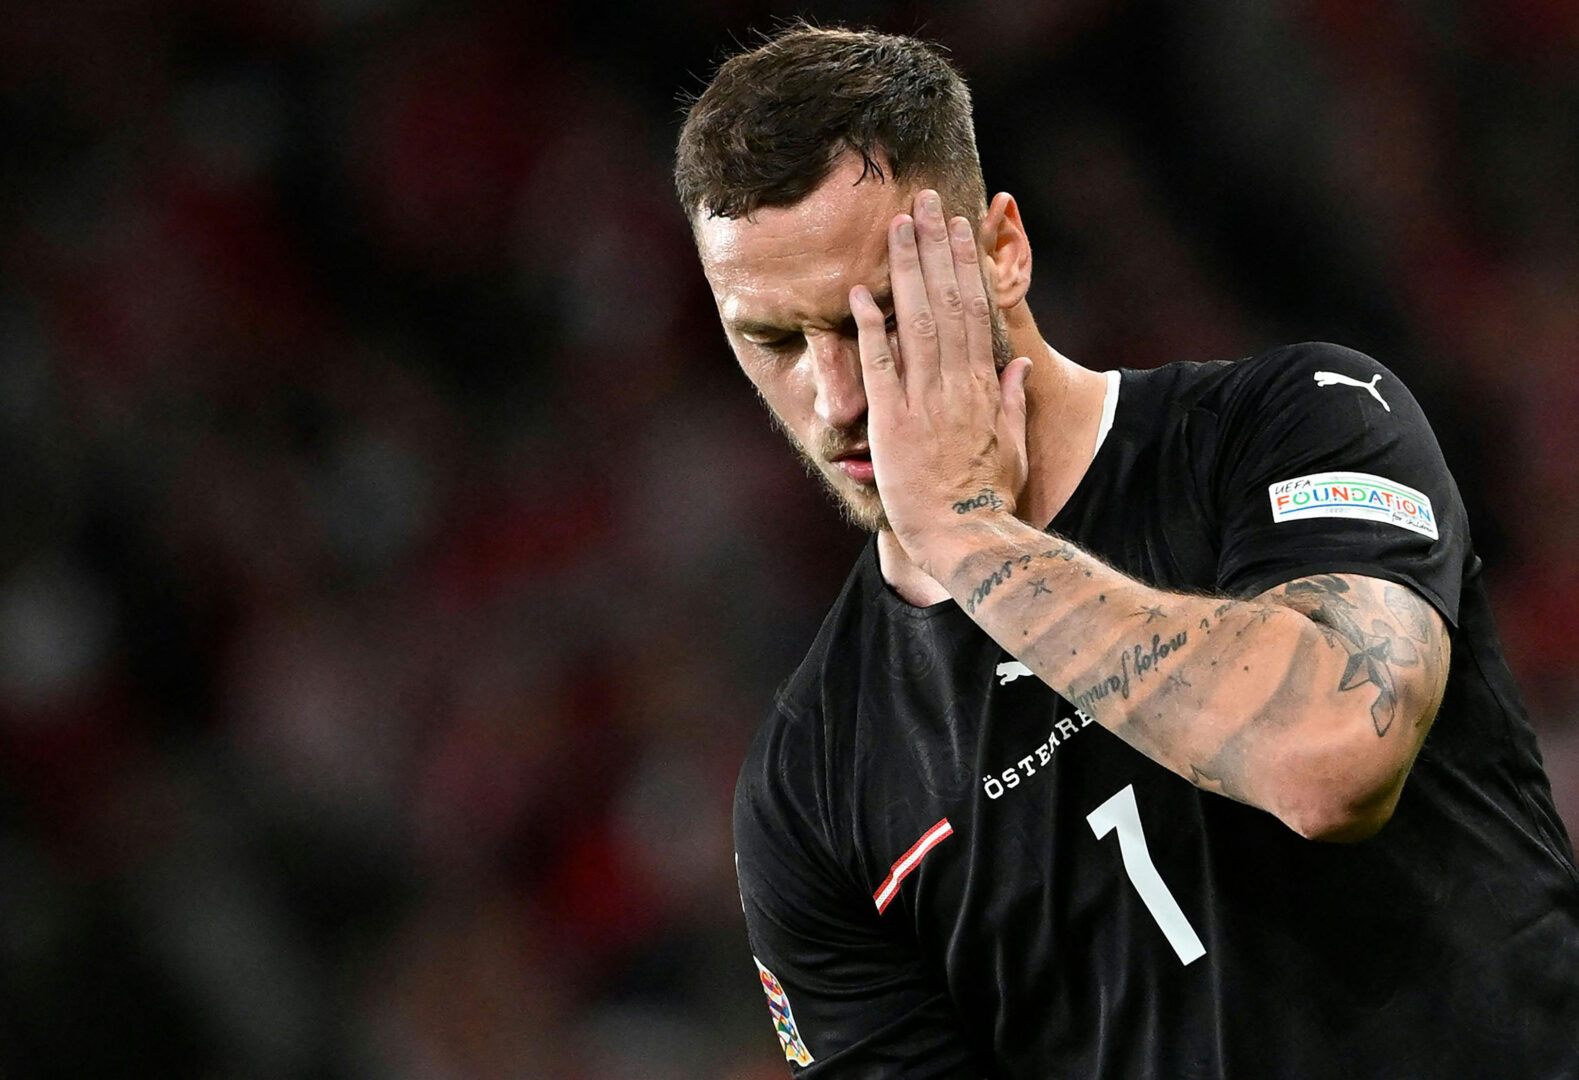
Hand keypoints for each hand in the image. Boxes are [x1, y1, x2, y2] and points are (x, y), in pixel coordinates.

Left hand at [850, 189, 1032, 567]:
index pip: (973, 311)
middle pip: (946, 302)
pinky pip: (880, 367)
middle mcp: (955, 384)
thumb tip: (1017, 364)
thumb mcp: (1012, 446)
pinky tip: (861, 292)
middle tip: (925, 203)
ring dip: (906, 271)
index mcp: (983, 386)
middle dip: (935, 248)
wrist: (964, 536)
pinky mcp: (892, 423)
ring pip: (916, 322)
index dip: (964, 265)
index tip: (958, 229)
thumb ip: (1012, 401)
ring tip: (898, 226)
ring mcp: (924, 401)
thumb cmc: (989, 497)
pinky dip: (871, 327)